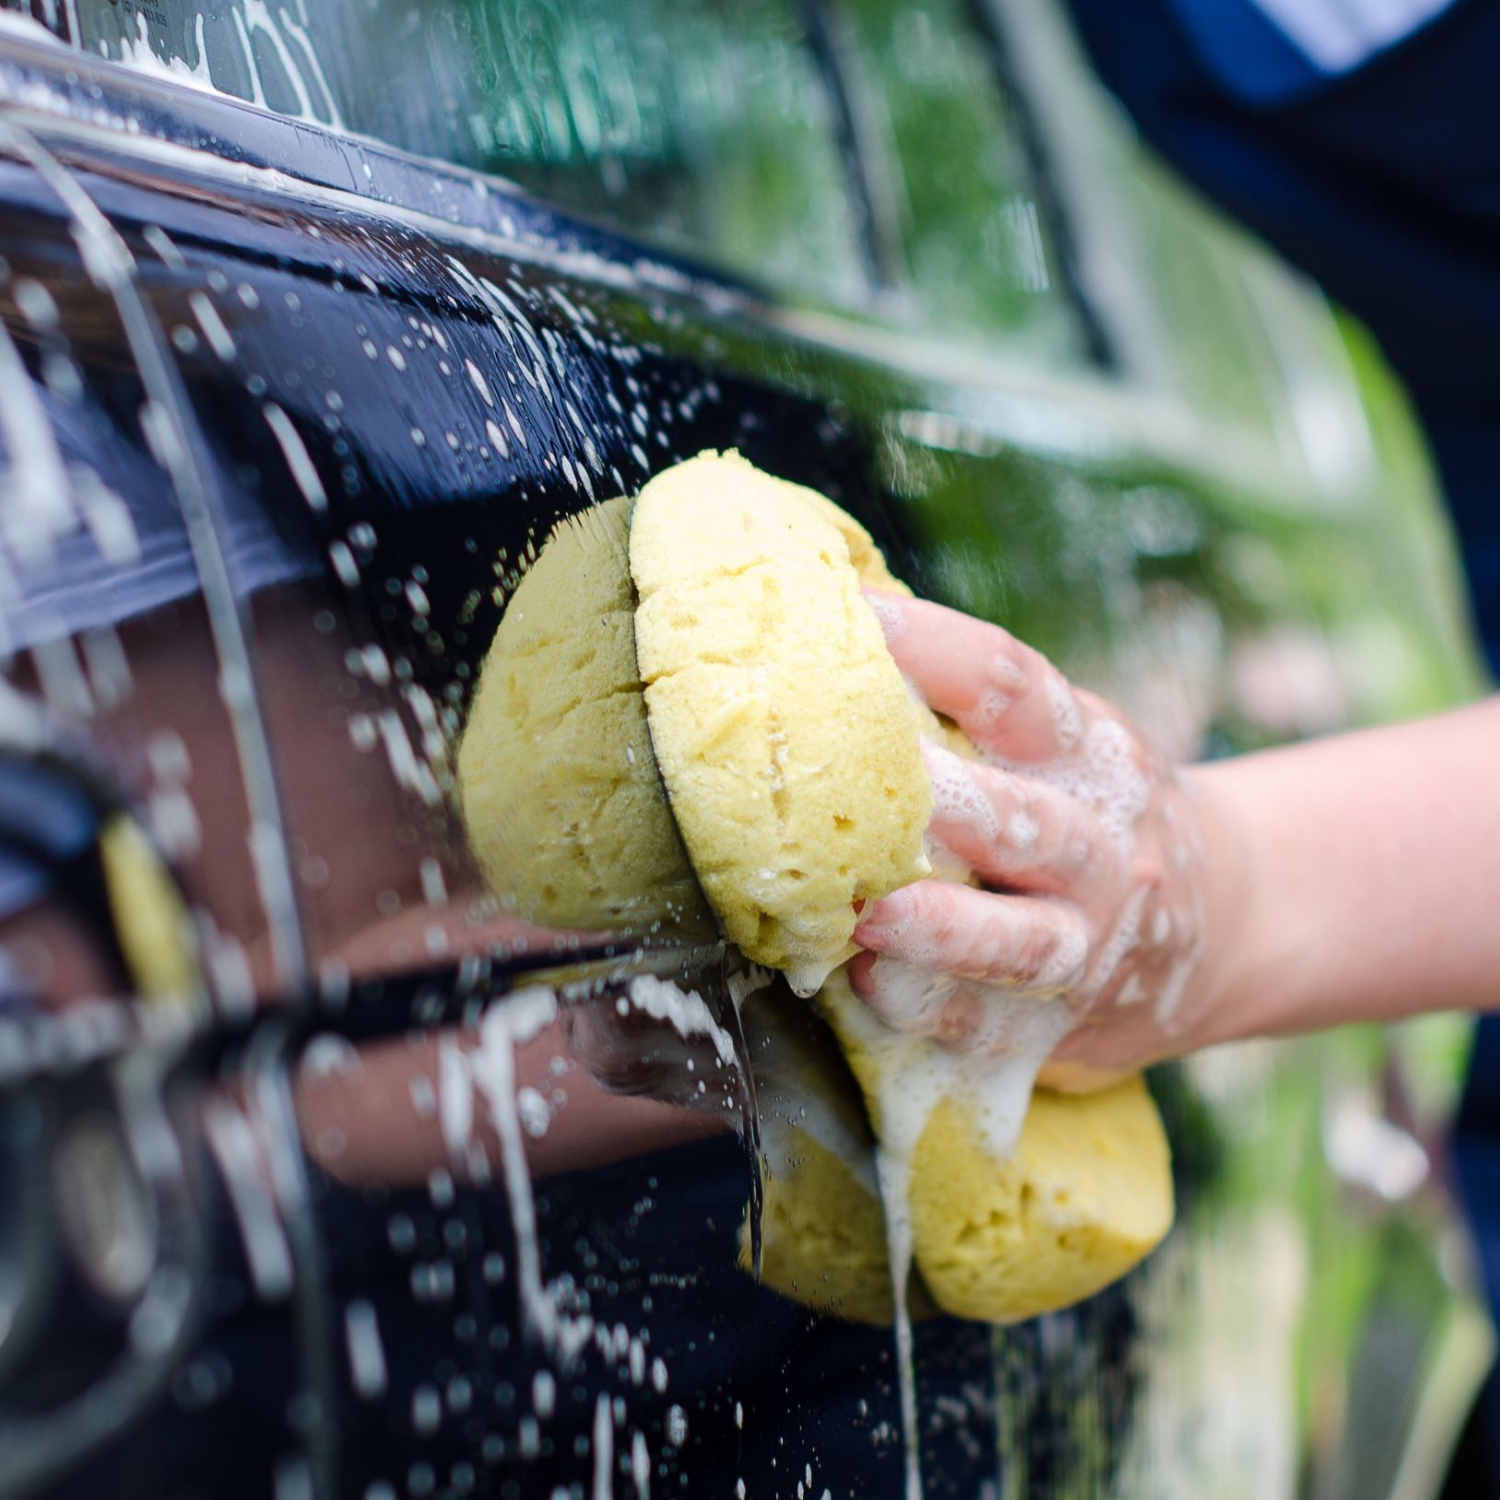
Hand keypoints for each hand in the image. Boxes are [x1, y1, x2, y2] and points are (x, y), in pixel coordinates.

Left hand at [850, 591, 1227, 1083]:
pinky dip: (936, 1008)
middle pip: (1024, 819)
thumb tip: (844, 614)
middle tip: (865, 781)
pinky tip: (874, 986)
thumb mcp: (1069, 744)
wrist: (1233, 921)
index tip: (854, 619)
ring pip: (1023, 937)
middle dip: (946, 802)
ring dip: (944, 925)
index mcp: (1086, 752)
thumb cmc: (1099, 813)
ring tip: (871, 913)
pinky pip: (998, 1023)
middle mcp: (1099, 843)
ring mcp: (1089, 939)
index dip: (933, 648)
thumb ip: (979, 705)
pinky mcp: (1064, 1020)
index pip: (1011, 686)